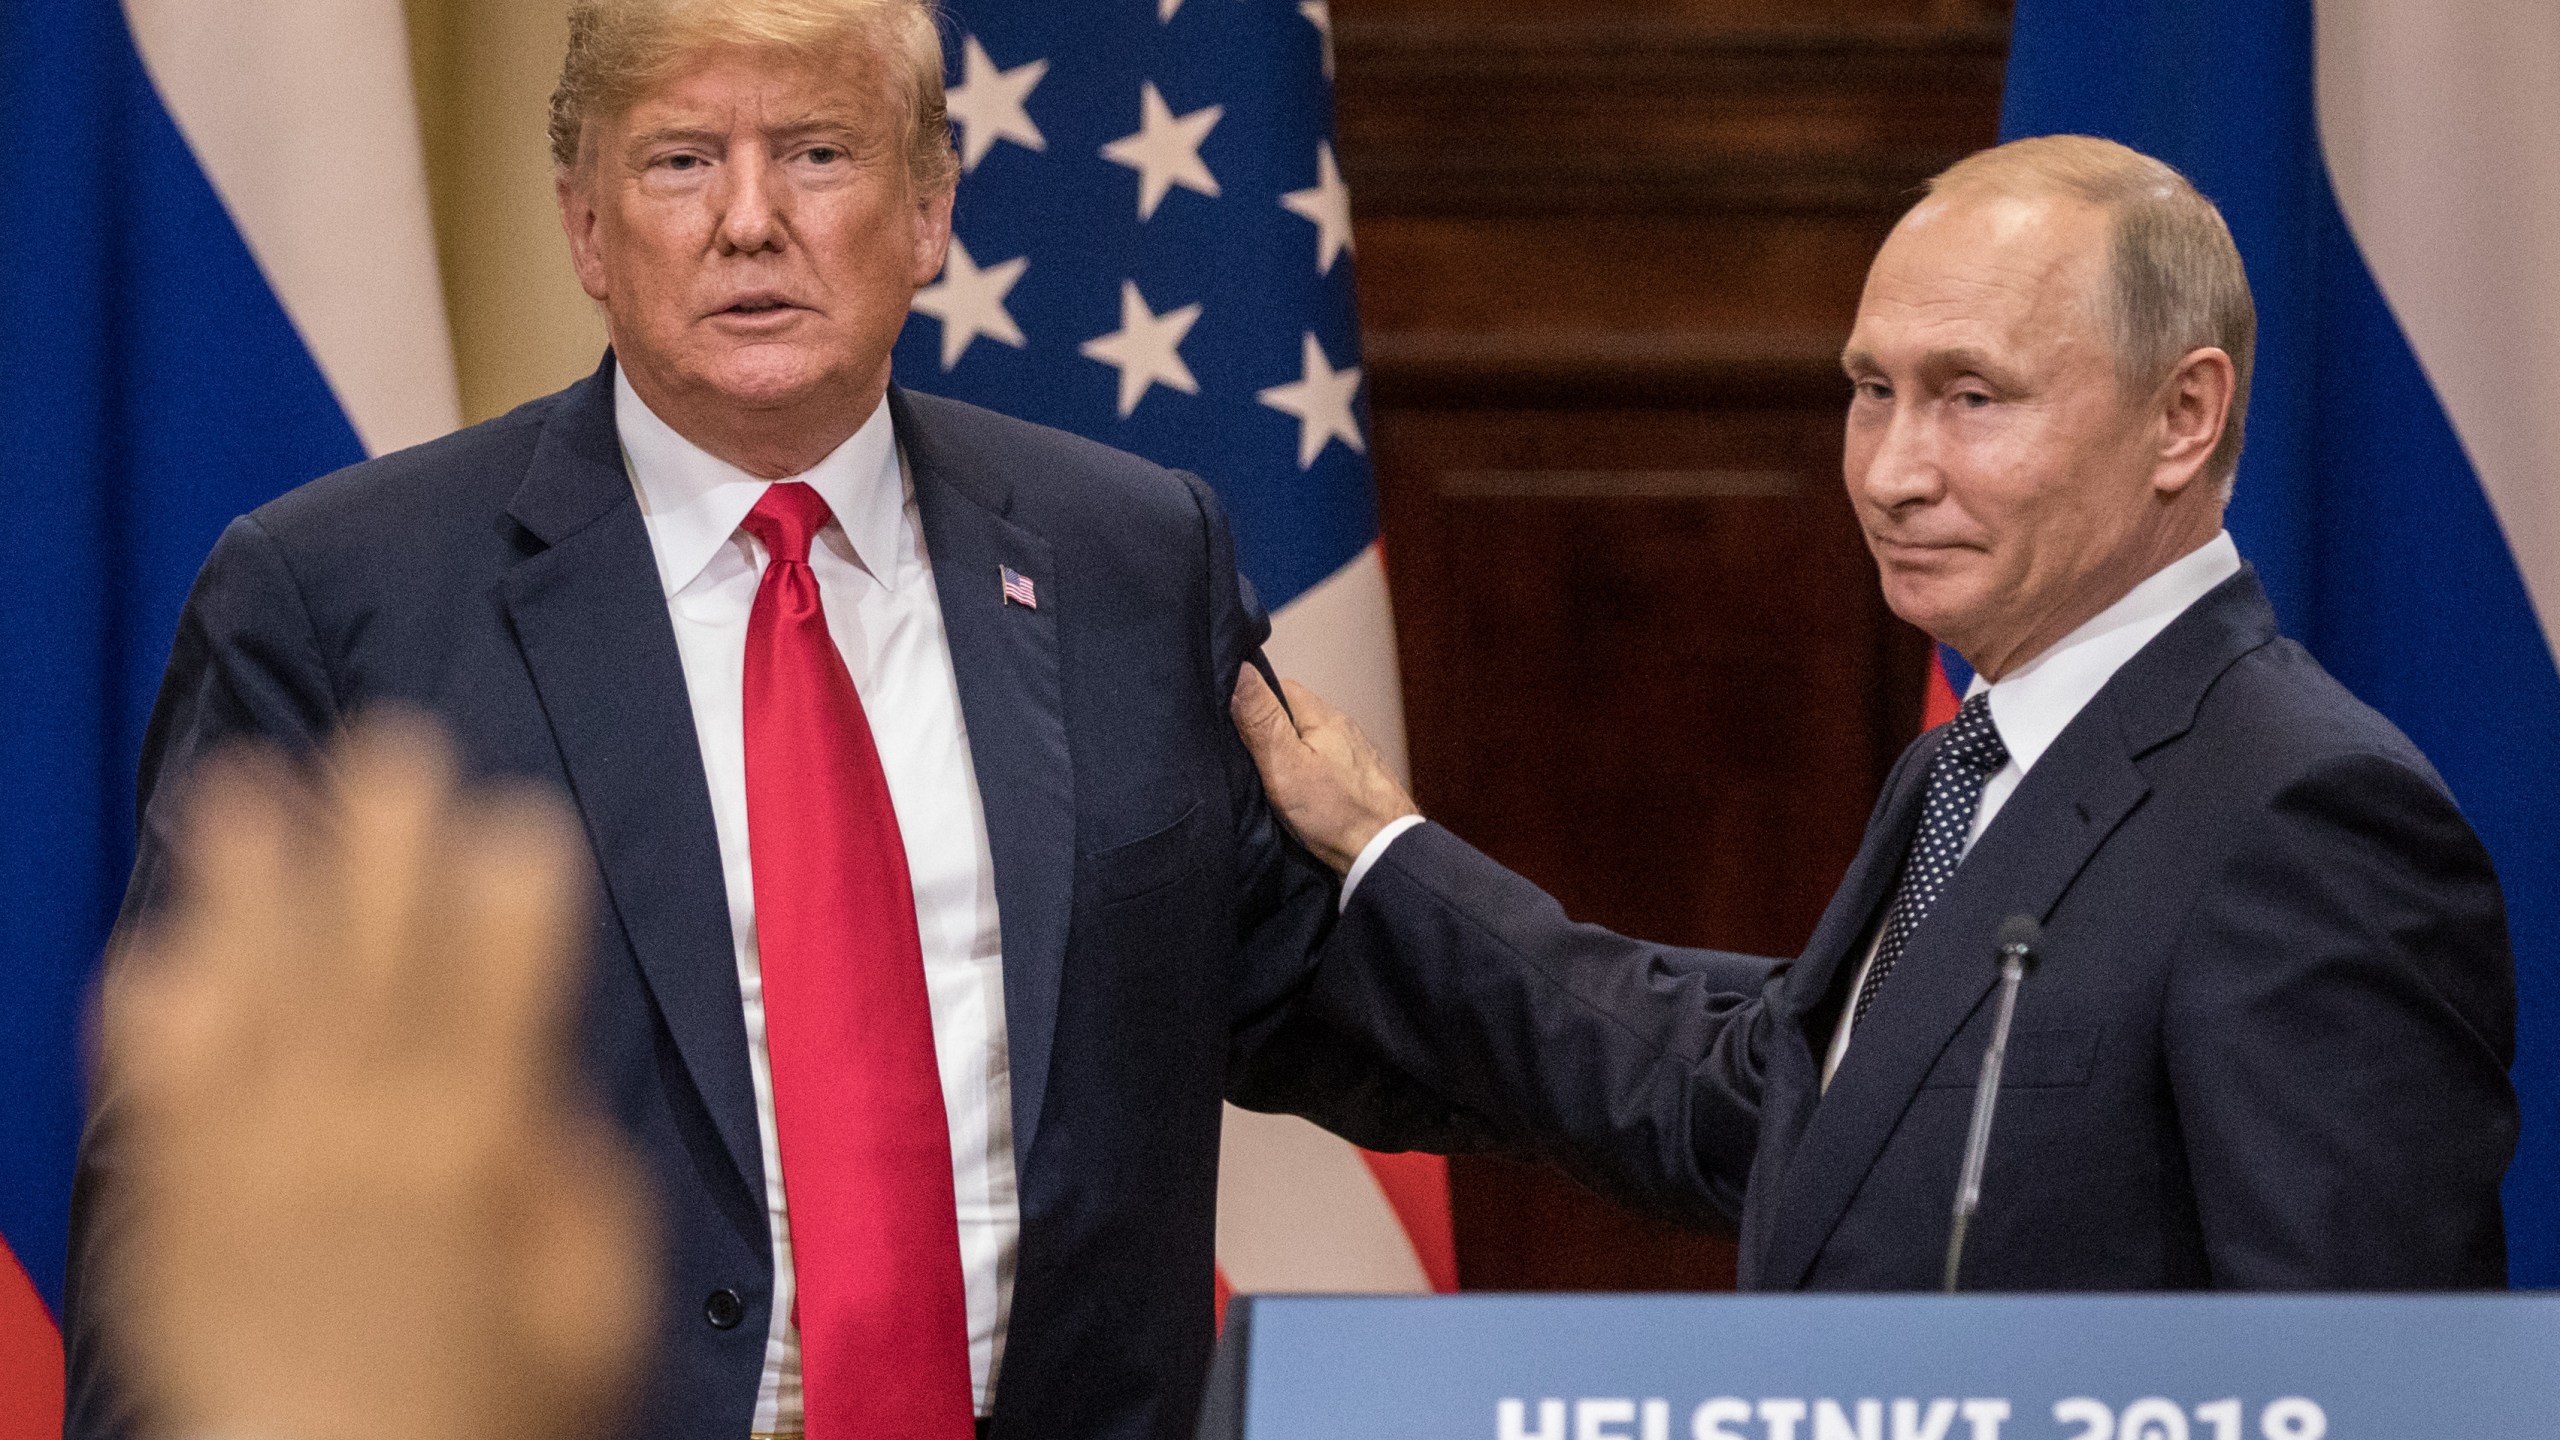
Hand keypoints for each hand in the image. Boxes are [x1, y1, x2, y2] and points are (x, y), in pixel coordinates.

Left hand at [96, 717, 654, 1439]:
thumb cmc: (492, 1415)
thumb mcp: (595, 1303)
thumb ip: (575, 1178)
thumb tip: (533, 1091)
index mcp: (477, 1151)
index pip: (498, 981)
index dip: (509, 888)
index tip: (515, 811)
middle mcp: (356, 1134)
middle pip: (371, 954)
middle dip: (384, 841)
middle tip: (389, 746)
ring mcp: (252, 1164)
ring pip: (249, 992)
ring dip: (248, 884)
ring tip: (245, 789)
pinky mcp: (174, 1208)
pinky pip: (154, 1084)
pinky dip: (157, 1009)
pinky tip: (163, 945)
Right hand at [1230, 665, 1420, 873]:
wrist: (1385, 852)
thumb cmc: (1335, 811)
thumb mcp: (1285, 764)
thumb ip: (1261, 719)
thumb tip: (1239, 669)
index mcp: (1322, 715)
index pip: (1279, 686)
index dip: (1252, 699)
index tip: (1232, 720)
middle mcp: (1342, 727)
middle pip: (1294, 713)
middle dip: (1269, 727)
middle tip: (1245, 753)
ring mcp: (1354, 753)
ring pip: (1310, 739)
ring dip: (1290, 750)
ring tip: (1269, 774)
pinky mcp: (1359, 778)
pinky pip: (1325, 762)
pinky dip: (1308, 770)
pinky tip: (1300, 790)